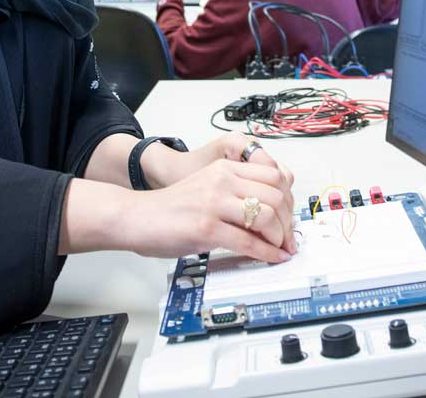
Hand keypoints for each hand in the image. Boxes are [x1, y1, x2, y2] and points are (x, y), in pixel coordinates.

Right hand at [120, 158, 297, 262]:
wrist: (136, 216)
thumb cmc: (170, 208)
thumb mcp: (208, 187)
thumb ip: (235, 193)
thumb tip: (270, 213)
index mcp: (225, 168)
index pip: (275, 176)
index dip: (289, 199)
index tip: (289, 217)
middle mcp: (222, 180)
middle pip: (276, 196)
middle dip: (288, 222)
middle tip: (289, 238)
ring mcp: (214, 203)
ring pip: (266, 216)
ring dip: (280, 238)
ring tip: (280, 249)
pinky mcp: (206, 227)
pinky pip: (247, 241)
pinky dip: (266, 253)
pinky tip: (271, 258)